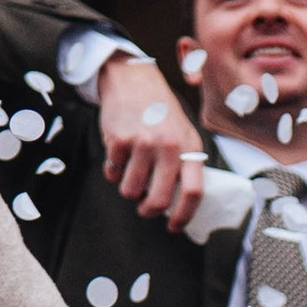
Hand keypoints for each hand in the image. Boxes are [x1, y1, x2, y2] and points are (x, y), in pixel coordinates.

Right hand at [95, 54, 208, 230]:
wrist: (134, 80)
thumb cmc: (160, 111)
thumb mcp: (184, 133)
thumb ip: (185, 163)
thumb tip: (181, 200)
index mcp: (189, 147)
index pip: (193, 192)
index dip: (184, 216)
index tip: (174, 226)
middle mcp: (168, 147)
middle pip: (159, 199)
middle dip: (149, 211)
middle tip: (145, 209)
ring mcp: (142, 144)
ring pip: (131, 191)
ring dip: (128, 190)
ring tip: (131, 174)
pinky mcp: (118, 140)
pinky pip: (112, 173)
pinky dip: (113, 171)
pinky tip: (119, 156)